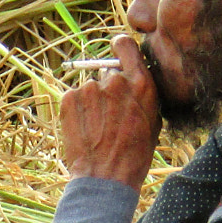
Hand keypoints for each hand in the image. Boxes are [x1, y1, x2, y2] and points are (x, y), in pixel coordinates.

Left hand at [57, 35, 159, 188]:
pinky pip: (73, 97)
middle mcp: (114, 80)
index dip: (119, 48)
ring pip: (89, 87)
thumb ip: (143, 93)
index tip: (116, 52)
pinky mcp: (69, 99)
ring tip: (98, 127)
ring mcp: (89, 89)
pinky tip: (85, 129)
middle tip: (109, 114)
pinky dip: (77, 109)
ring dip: (92, 101)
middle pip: (106, 72)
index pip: (125, 45)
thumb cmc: (134, 154)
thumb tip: (134, 78)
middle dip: (107, 87)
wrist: (106, 176)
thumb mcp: (153, 120)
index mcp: (140, 83)